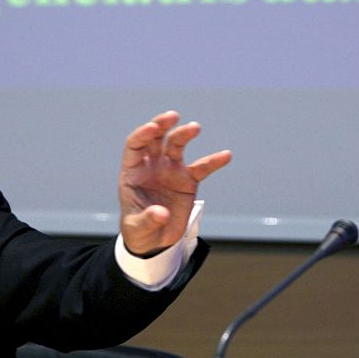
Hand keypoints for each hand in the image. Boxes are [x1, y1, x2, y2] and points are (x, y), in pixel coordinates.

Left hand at [119, 110, 231, 255]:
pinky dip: (213, 161)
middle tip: (173, 116)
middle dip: (162, 125)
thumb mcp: (138, 228)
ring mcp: (170, 170)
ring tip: (195, 127)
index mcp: (133, 171)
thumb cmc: (139, 230)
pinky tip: (225, 155)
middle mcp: (151, 165)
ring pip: (176, 145)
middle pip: (156, 138)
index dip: (143, 134)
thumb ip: (147, 219)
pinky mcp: (187, 181)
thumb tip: (161, 213)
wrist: (155, 240)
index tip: (153, 128)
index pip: (135, 145)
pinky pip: (201, 168)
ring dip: (184, 134)